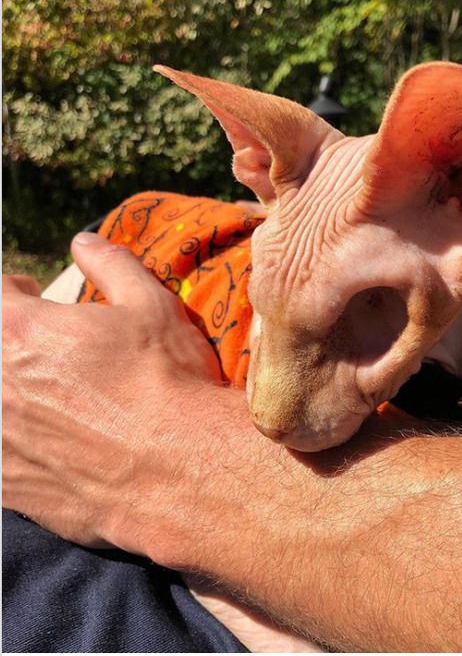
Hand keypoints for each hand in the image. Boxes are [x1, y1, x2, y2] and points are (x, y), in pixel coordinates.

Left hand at [2, 233, 220, 549]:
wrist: (179, 466)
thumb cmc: (167, 380)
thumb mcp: (152, 306)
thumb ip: (112, 265)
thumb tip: (84, 240)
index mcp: (19, 329)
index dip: (13, 291)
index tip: (31, 296)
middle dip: (11, 340)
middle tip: (41, 344)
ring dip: (14, 391)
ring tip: (50, 395)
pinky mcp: (8, 486)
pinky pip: (1, 454)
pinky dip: (16, 441)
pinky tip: (51, 439)